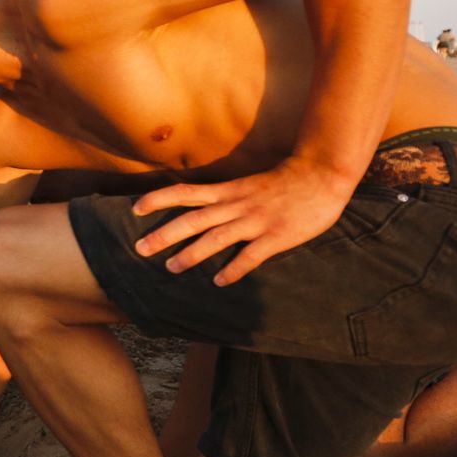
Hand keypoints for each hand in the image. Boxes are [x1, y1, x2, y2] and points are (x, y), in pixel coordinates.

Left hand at [131, 155, 355, 285]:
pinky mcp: (276, 236)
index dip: (158, 199)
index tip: (135, 209)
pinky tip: (220, 281)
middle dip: (164, 234)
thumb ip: (227, 198)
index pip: (185, 192)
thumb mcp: (248, 184)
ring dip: (192, 254)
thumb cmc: (285, 182)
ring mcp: (255, 220)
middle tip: (139, 249)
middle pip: (192, 219)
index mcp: (228, 191)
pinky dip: (234, 269)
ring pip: (215, 238)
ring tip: (171, 268)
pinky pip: (250, 255)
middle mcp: (235, 205)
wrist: (322, 175)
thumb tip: (203, 213)